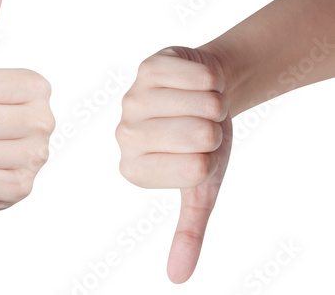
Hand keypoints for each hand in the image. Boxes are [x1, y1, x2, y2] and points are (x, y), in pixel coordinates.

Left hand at [115, 46, 232, 282]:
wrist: (208, 95)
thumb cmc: (203, 142)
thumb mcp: (200, 188)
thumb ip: (187, 231)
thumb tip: (179, 278)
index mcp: (134, 169)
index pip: (194, 169)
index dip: (210, 157)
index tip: (197, 151)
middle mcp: (125, 135)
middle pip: (198, 135)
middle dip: (215, 130)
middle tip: (199, 125)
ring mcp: (133, 97)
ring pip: (203, 103)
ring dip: (215, 104)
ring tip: (198, 105)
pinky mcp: (148, 66)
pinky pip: (199, 75)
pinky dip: (211, 79)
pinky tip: (194, 82)